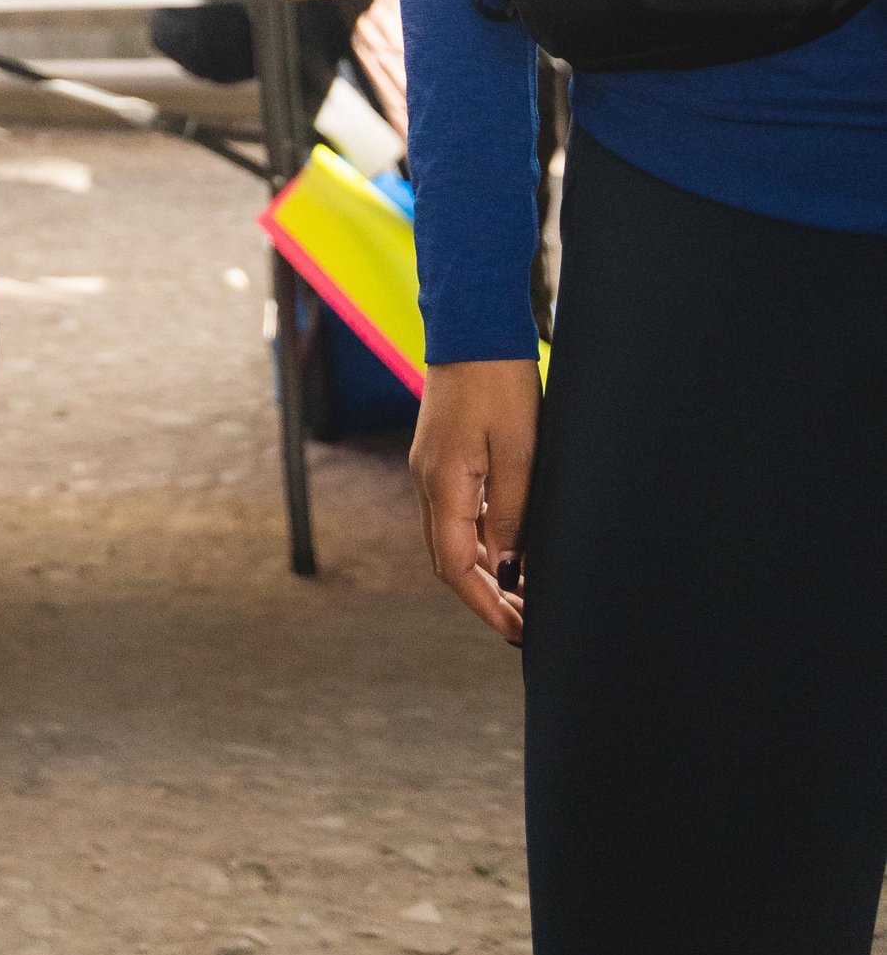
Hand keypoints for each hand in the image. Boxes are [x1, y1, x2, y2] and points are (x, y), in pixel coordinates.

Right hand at [411, 356, 538, 641]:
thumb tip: (509, 568)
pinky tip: (508, 547)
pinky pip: (456, 512)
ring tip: (522, 595)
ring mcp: (431, 466)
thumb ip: (511, 513)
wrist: (472, 323)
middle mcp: (428, 480)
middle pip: (448, 560)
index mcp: (442, 484)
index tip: (518, 631)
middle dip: (485, 597)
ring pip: (452, 537)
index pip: (456, 568)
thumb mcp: (519, 450)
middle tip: (526, 623)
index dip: (486, 605)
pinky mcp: (442, 453)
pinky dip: (480, 541)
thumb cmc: (498, 380)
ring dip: (484, 572)